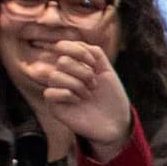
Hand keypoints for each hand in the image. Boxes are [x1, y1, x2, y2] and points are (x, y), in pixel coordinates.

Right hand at [12, 37, 134, 152]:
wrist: (116, 122)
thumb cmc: (112, 98)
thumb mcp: (107, 71)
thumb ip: (95, 53)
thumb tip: (78, 44)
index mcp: (75, 65)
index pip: (62, 46)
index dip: (78, 50)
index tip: (95, 64)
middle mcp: (64, 76)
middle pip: (62, 61)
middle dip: (83, 72)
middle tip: (94, 85)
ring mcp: (58, 90)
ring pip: (55, 76)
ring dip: (77, 85)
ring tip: (89, 95)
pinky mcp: (55, 106)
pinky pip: (49, 93)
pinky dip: (67, 95)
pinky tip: (79, 102)